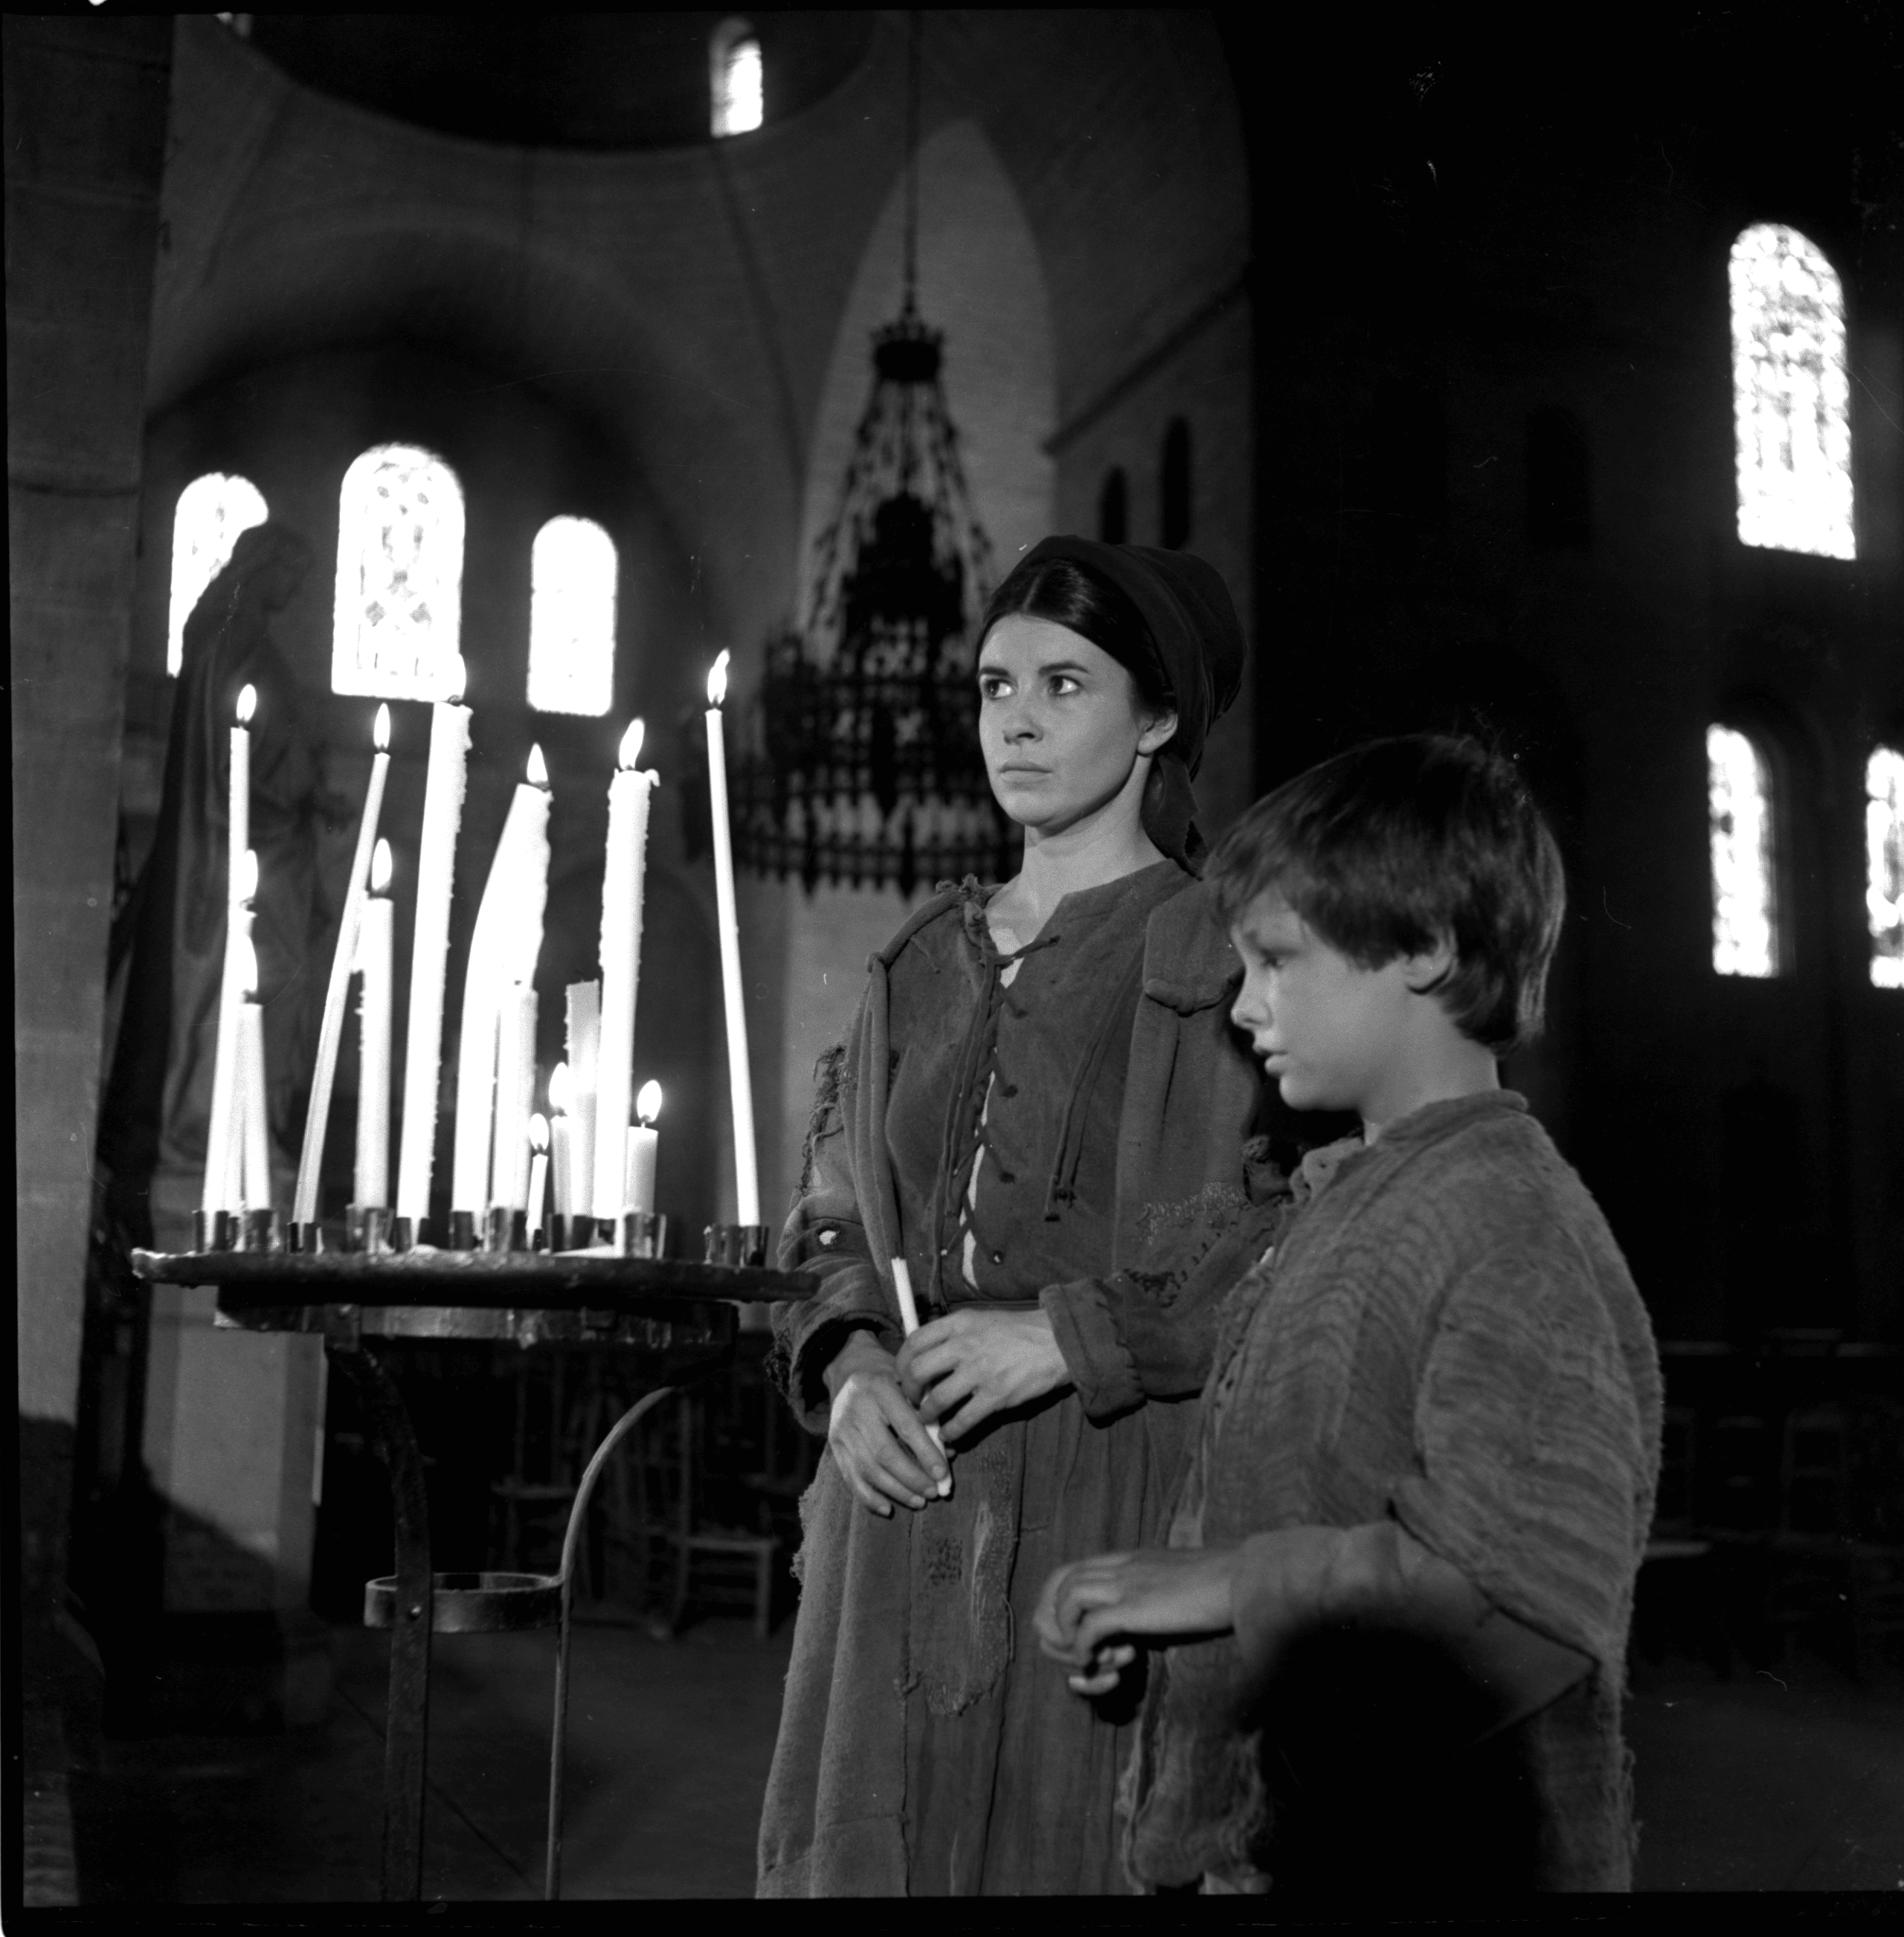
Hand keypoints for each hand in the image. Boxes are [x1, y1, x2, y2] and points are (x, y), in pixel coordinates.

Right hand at [823, 1331, 951, 1516]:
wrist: (850, 1368)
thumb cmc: (891, 1378)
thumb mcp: (909, 1384)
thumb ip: (928, 1414)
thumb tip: (948, 1453)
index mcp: (879, 1387)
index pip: (905, 1427)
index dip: (926, 1453)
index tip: (943, 1474)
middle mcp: (856, 1407)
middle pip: (884, 1453)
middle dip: (912, 1478)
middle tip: (933, 1493)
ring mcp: (841, 1428)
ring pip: (868, 1469)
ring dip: (896, 1491)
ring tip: (919, 1501)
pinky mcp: (833, 1444)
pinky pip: (850, 1477)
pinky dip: (869, 1497)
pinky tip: (888, 1508)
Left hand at [895, 1306, 1071, 1443]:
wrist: (1057, 1341)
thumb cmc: (1018, 1331)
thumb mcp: (981, 1320)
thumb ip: (954, 1334)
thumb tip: (927, 1355)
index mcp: (959, 1323)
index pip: (914, 1340)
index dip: (902, 1361)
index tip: (904, 1374)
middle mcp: (965, 1345)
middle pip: (917, 1370)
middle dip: (909, 1391)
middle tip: (913, 1400)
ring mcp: (980, 1371)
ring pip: (936, 1399)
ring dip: (927, 1414)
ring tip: (928, 1419)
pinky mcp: (997, 1395)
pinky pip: (963, 1420)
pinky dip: (952, 1432)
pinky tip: (950, 1435)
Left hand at [1034, 1546, 1239, 1694]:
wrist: (1244, 1578)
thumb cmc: (1219, 1585)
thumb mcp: (1172, 1581)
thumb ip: (1149, 1591)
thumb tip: (1138, 1620)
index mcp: (1126, 1559)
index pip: (1067, 1570)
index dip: (1058, 1604)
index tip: (1075, 1635)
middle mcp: (1119, 1566)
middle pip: (1056, 1584)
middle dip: (1052, 1622)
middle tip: (1073, 1653)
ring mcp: (1126, 1584)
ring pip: (1065, 1601)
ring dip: (1069, 1637)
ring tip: (1091, 1660)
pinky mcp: (1136, 1607)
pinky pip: (1090, 1627)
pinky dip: (1087, 1650)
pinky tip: (1105, 1664)